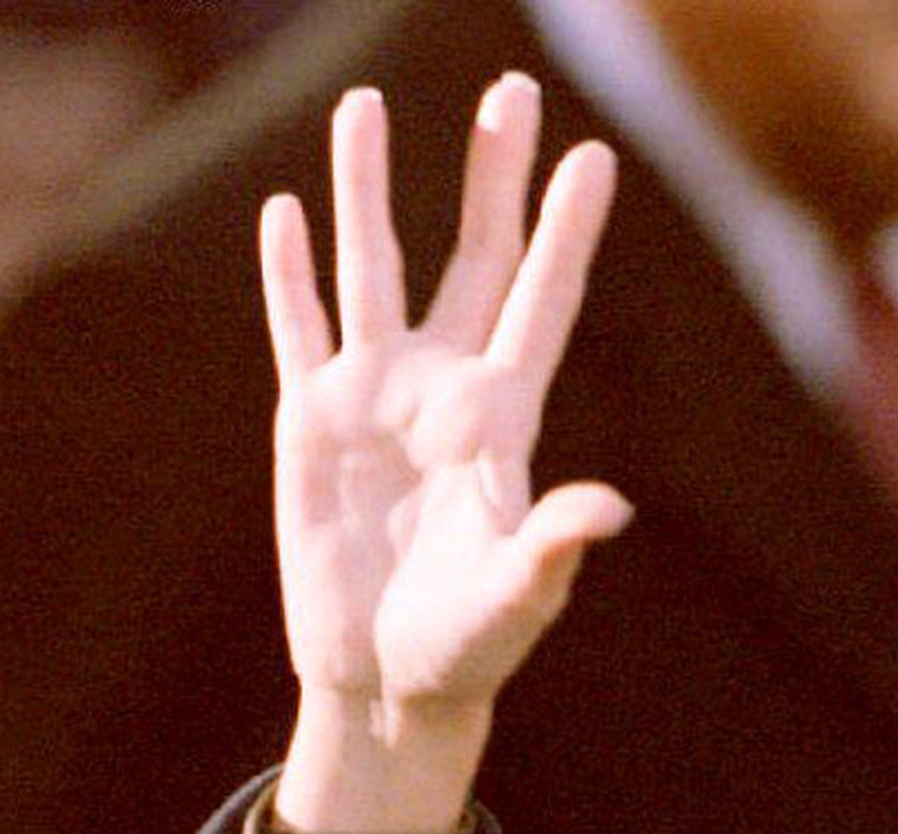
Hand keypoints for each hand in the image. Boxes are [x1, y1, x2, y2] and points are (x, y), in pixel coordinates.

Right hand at [265, 77, 625, 833]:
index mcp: (504, 418)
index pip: (543, 300)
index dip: (566, 229)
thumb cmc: (469, 645)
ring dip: (369, 188)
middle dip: (491, 175)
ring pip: (373, 267)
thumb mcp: (518, 597)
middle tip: (513, 91)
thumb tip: (609, 509)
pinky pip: (298, 327)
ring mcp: (374, 397)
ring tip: (365, 106)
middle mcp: (443, 387)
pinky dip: (289, 272)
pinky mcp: (309, 421)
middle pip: (474, 256)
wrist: (387, 679)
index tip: (596, 155)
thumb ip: (552, 546)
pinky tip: (288, 211)